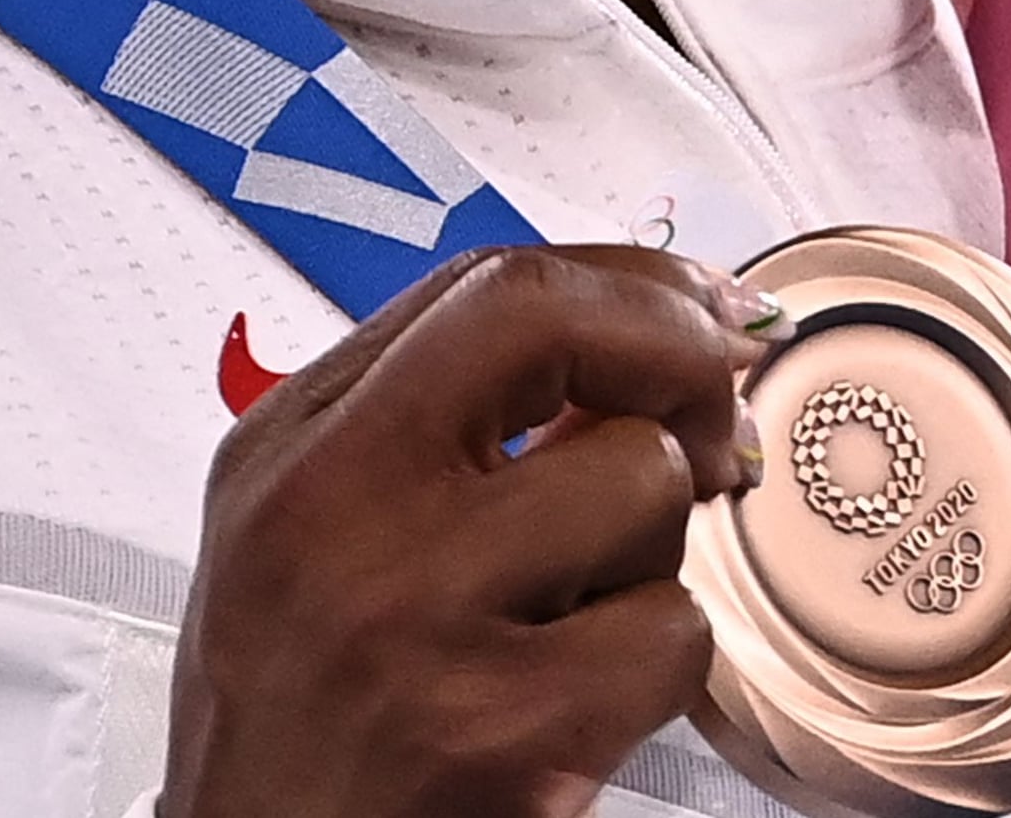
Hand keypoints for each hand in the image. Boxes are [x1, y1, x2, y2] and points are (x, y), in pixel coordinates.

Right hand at [154, 245, 774, 817]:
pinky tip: (581, 702)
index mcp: (294, 448)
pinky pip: (671, 633)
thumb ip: (440, 426)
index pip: (491, 286)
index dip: (632, 283)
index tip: (700, 309)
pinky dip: (655, 668)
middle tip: (717, 422)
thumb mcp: (313, 536)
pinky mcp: (499, 728)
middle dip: (679, 352)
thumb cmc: (298, 723)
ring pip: (643, 485)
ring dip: (650, 555)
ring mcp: (416, 614)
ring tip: (573, 619)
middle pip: (559, 324)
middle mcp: (339, 511)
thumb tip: (636, 348)